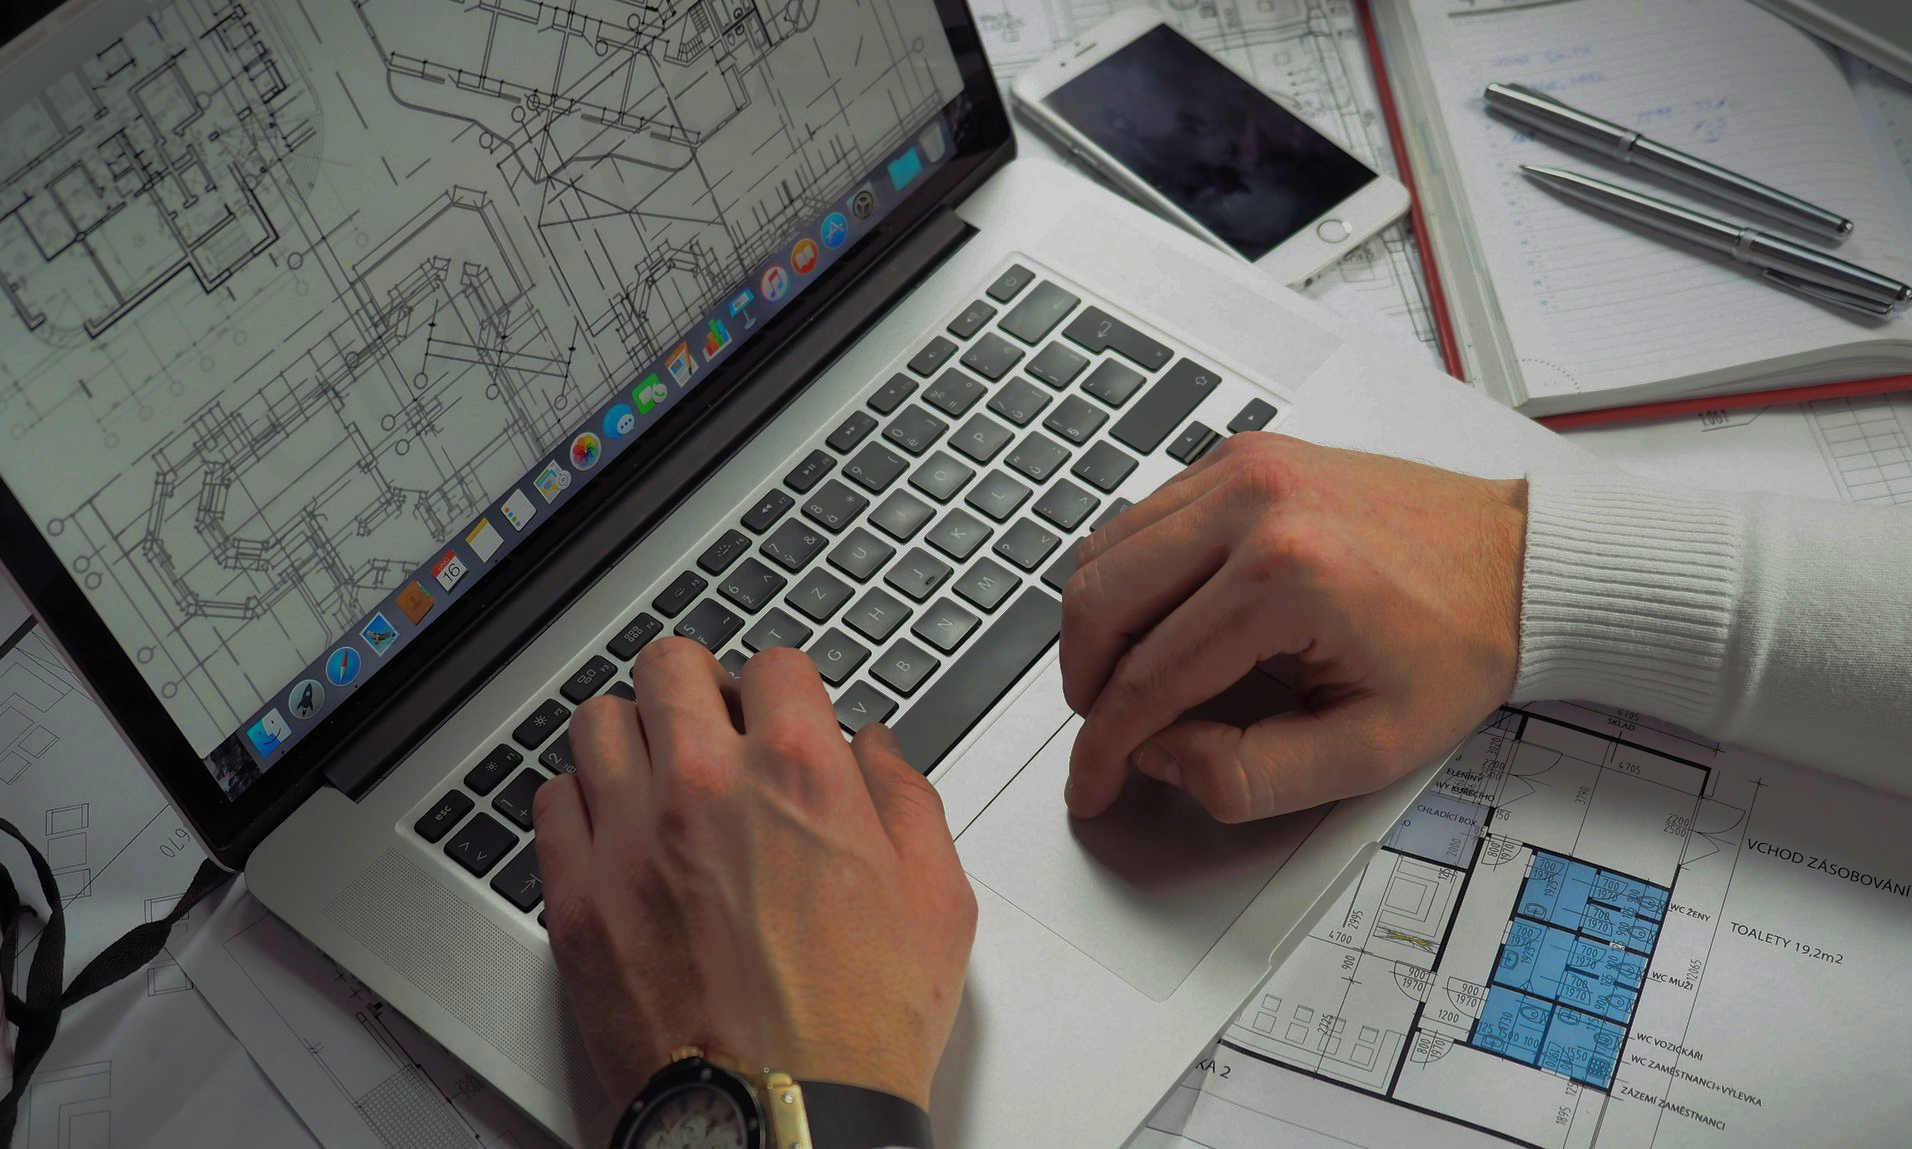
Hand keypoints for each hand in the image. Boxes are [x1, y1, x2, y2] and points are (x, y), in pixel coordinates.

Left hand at [533, 639, 976, 1108]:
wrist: (784, 1119)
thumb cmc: (860, 1026)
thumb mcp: (937, 897)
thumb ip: (905, 798)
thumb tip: (874, 751)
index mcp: (798, 772)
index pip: (774, 662)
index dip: (784, 685)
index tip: (781, 708)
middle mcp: (704, 786)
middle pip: (669, 665)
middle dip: (698, 683)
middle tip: (712, 719)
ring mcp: (629, 839)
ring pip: (598, 722)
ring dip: (631, 732)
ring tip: (655, 767)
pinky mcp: (579, 899)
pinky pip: (552, 803)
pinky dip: (582, 801)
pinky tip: (614, 826)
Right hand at [1060, 432, 1525, 821]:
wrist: (1519, 562)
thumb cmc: (1461, 644)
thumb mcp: (1371, 749)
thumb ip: (1251, 776)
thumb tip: (1162, 756)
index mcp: (1285, 576)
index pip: (1149, 677)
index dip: (1104, 747)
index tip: (1091, 784)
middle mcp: (1253, 504)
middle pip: (1100, 599)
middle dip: (1083, 682)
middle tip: (1101, 732)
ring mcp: (1243, 468)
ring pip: (1105, 549)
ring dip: (1097, 626)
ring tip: (1125, 682)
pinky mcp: (1243, 455)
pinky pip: (1143, 515)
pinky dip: (1129, 573)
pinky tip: (1158, 619)